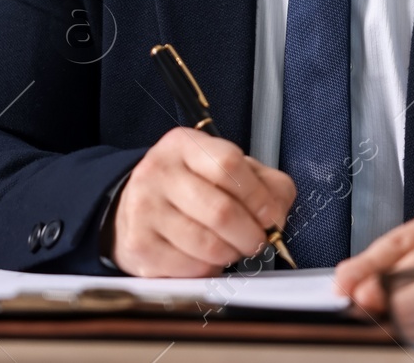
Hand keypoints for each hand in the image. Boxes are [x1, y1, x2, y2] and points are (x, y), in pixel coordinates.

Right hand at [107, 127, 296, 276]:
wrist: (137, 205)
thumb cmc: (190, 188)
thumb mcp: (227, 169)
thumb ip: (264, 183)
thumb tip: (276, 214)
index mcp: (185, 145)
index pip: (228, 164)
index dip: (258, 196)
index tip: (271, 216)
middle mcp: (159, 171)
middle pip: (221, 210)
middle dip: (250, 234)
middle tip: (256, 241)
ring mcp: (144, 208)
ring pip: (208, 245)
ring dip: (231, 254)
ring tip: (231, 248)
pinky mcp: (139, 245)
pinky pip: (191, 268)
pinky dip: (210, 269)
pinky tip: (207, 258)